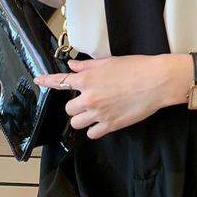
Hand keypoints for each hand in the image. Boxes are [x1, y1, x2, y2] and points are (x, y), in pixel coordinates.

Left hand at [34, 54, 187, 138]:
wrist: (157, 81)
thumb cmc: (137, 67)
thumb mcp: (109, 61)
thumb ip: (87, 67)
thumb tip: (72, 67)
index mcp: (87, 80)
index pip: (60, 82)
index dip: (47, 81)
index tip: (38, 81)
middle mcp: (89, 98)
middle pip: (69, 109)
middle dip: (76, 105)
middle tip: (89, 100)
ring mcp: (99, 114)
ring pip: (77, 123)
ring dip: (83, 118)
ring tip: (95, 112)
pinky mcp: (111, 125)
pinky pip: (92, 134)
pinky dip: (95, 129)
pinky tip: (102, 122)